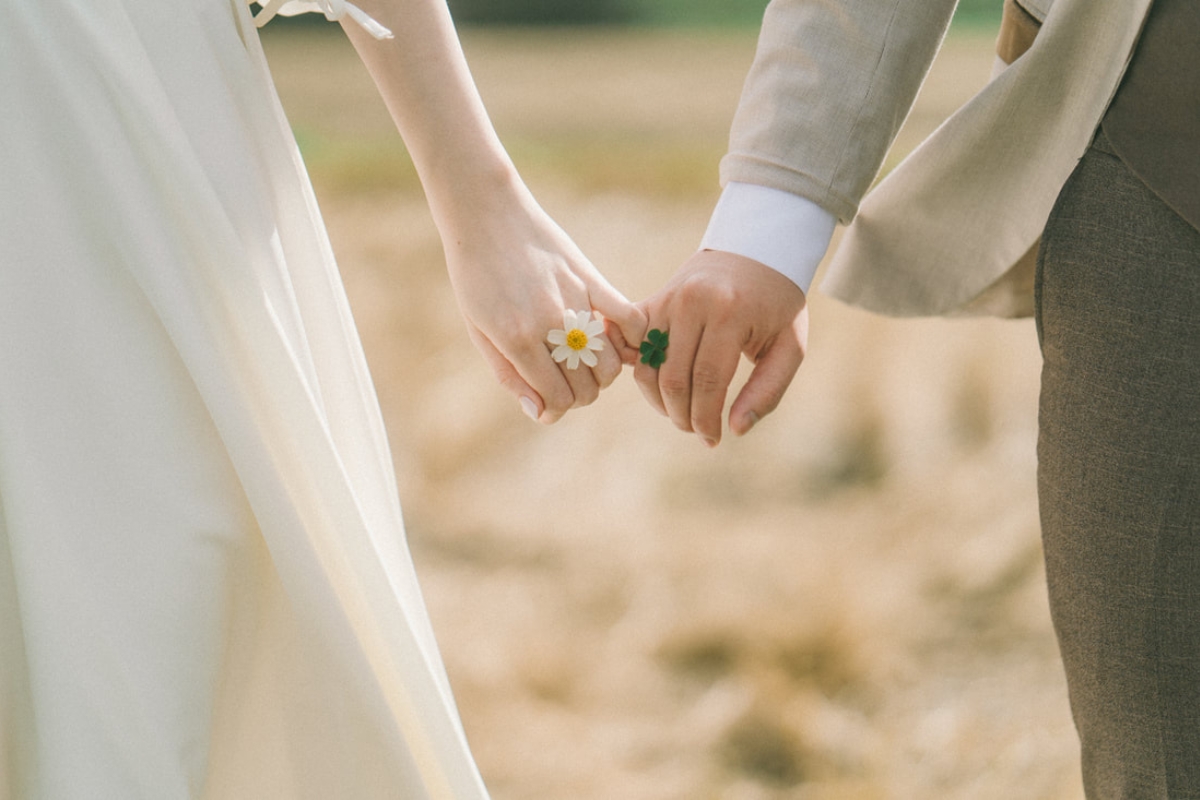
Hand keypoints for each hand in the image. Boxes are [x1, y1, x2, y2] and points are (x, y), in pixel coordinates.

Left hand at [442, 181, 645, 422]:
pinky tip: (619, 342)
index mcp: (519, 341)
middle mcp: (551, 325)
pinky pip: (630, 320)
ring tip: (585, 362)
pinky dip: (632, 340)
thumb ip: (510, 375)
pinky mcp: (592, 279)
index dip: (555, 409)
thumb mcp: (479, 331)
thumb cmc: (475, 276)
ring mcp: (576, 302)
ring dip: (602, 374)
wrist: (485, 215)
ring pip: (610, 364)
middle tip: (565, 380)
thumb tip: (539, 412)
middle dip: (579, 395)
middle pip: (588, 388)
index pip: (558, 400)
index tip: (548, 403)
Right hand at [634, 250, 807, 445]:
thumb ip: (768, 390)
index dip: (705, 419)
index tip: (711, 440)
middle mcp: (693, 303)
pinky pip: (632, 345)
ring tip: (680, 414)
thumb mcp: (790, 346)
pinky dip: (638, 371)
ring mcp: (668, 299)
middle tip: (695, 430)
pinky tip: (658, 389)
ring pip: (647, 367)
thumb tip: (735, 430)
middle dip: (681, 416)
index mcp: (729, 313)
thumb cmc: (777, 304)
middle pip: (674, 379)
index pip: (708, 381)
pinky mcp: (652, 300)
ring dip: (658, 401)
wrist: (754, 250)